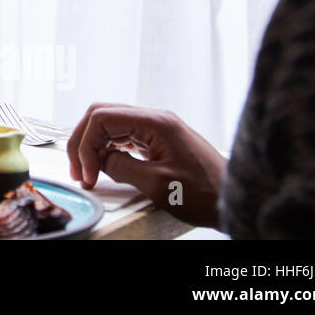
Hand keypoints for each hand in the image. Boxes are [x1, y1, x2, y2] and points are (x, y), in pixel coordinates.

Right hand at [66, 103, 226, 227]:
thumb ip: (120, 167)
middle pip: (101, 115)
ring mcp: (157, 128)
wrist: (236, 199)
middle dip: (83, 141)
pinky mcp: (158, 140)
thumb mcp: (157, 184)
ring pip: (110, 125)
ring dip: (93, 146)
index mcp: (155, 122)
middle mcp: (154, 118)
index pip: (102, 118)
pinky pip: (123, 136)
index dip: (86, 145)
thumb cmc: (205, 193)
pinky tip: (104, 166)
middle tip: (78, 170)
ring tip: (87, 172)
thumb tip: (98, 161)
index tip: (86, 173)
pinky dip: (107, 150)